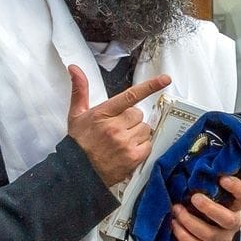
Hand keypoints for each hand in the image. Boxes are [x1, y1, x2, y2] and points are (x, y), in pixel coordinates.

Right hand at [67, 64, 170, 185]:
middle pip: (138, 114)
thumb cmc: (78, 142)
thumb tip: (75, 69)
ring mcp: (125, 143)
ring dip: (137, 133)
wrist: (77, 172)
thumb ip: (80, 90)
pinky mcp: (132, 157)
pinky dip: (141, 147)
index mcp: (103, 113)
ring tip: (121, 141)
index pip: (130, 96)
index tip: (165, 79)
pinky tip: (127, 150)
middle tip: (117, 129)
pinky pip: (148, 145)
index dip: (150, 86)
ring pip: (145, 129)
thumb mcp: (76, 114)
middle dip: (131, 120)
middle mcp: (115, 127)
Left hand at [170, 175, 240, 240]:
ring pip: (209, 234)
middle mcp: (233, 223)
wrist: (213, 229)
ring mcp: (222, 238)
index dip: (236, 187)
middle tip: (194, 198)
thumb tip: (199, 163)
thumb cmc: (211, 202)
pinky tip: (174, 224)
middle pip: (227, 219)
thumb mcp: (215, 192)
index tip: (222, 179)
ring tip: (176, 209)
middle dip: (209, 209)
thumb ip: (211, 181)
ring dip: (190, 222)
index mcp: (237, 205)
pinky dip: (183, 235)